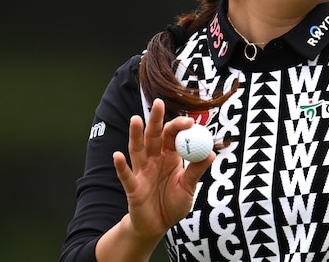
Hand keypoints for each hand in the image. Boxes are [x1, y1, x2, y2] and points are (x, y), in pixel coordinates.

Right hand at [112, 98, 214, 240]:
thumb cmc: (173, 203)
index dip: (179, 127)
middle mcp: (154, 160)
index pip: (173, 136)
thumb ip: (197, 171)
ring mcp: (141, 172)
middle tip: (158, 102)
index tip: (190, 121)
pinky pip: (126, 175)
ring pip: (138, 150)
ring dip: (136, 135)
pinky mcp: (133, 187)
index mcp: (170, 157)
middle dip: (156, 120)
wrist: (158, 226)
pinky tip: (117, 156)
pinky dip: (121, 166)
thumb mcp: (189, 187)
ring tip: (135, 119)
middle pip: (154, 136)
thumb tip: (212, 153)